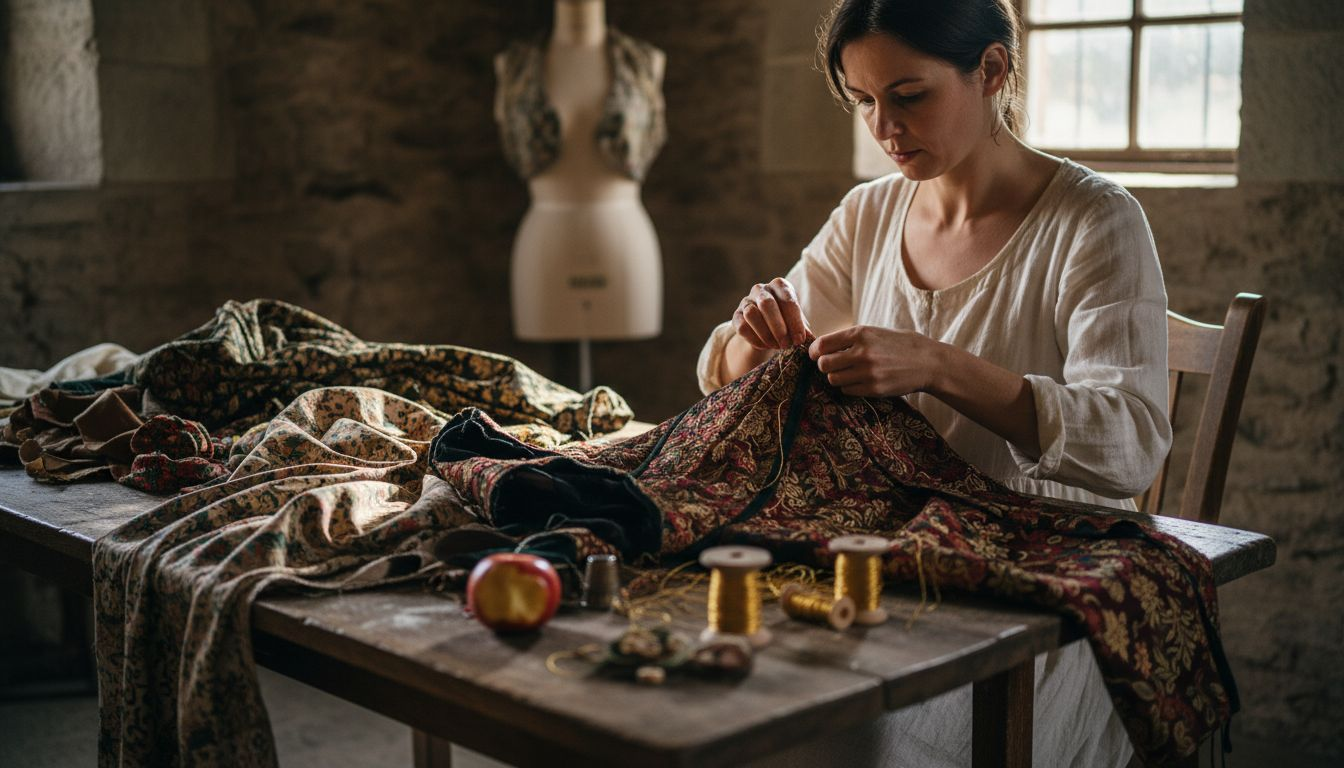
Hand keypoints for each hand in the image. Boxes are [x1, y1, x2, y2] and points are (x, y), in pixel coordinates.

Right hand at [732, 278, 812, 349]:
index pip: (788, 300)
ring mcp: (746, 300)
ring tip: (776, 346)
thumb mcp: (797, 321)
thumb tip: (810, 338)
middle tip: (787, 345)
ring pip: (751, 314)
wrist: (765, 325)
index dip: (794, 322)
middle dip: (778, 327)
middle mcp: (761, 289)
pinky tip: (765, 346)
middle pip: (767, 304)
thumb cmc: (786, 320)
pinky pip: (742, 327)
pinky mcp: (736, 315)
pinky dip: (755, 339)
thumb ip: (802, 328)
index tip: (800, 340)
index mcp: (780, 285)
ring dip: (766, 334)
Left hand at [808, 325, 942, 396]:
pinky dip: (850, 387)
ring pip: (834, 380)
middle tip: (834, 366)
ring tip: (849, 373)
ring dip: (837, 378)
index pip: (822, 344)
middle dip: (825, 366)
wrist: (929, 362)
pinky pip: (848, 391)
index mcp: (860, 333)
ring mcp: (867, 372)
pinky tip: (860, 381)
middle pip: (824, 365)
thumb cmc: (901, 345)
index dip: (814, 352)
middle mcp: (862, 352)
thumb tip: (823, 346)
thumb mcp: (876, 332)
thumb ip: (851, 338)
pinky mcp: (874, 389)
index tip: (815, 355)